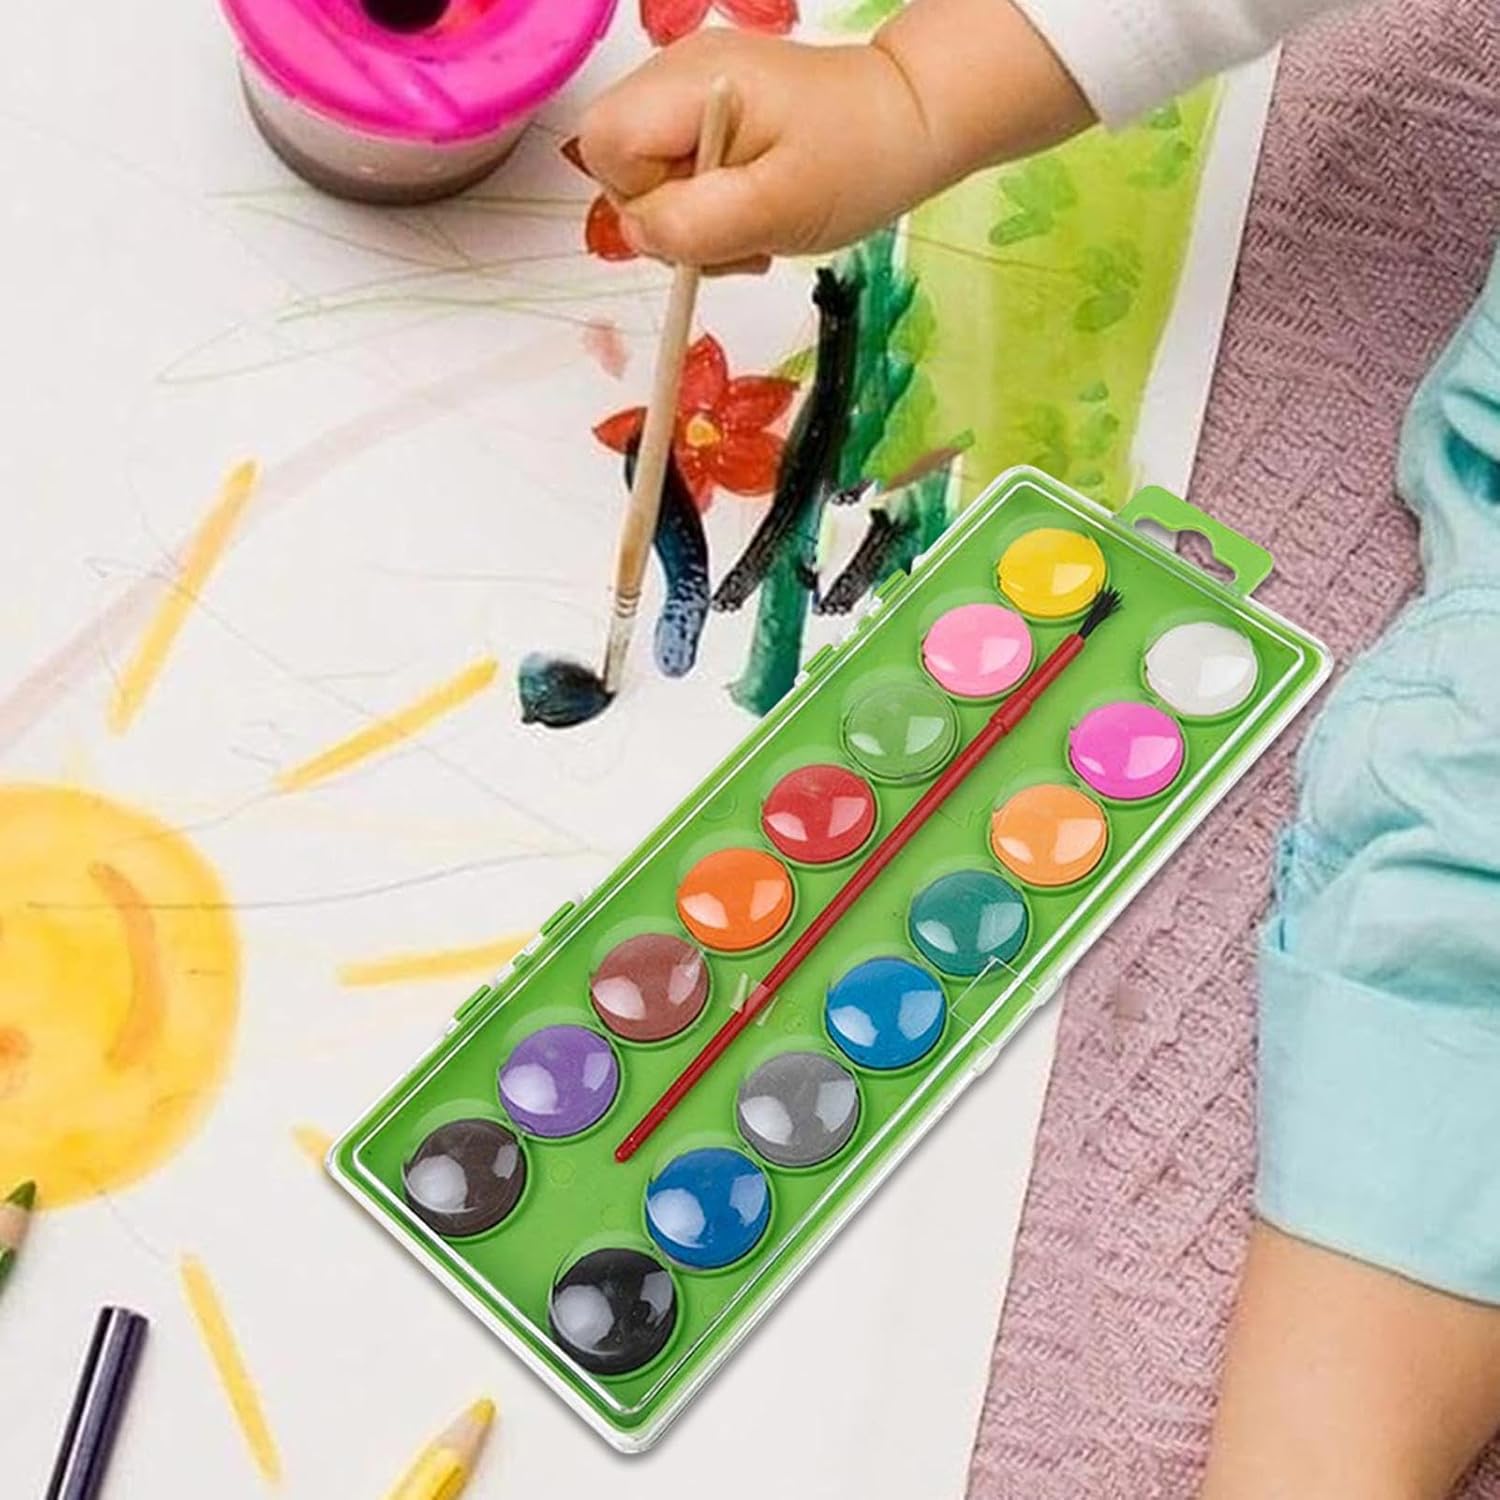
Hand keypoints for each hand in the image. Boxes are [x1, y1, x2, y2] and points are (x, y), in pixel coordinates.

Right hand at [577, 31, 937, 270]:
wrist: (909, 123)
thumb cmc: (854, 162)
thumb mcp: (774, 209)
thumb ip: (693, 224)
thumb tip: (638, 233)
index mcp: (690, 82)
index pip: (605, 146)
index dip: (642, 200)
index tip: (705, 222)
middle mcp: (677, 70)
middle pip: (617, 163)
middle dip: (668, 217)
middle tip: (736, 236)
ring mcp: (691, 87)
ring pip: (646, 174)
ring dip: (691, 220)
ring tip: (754, 225)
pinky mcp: (709, 109)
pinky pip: (677, 170)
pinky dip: (708, 205)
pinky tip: (752, 209)